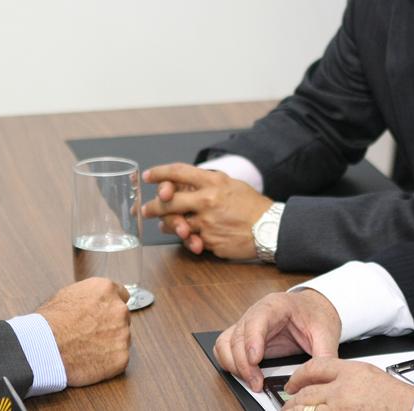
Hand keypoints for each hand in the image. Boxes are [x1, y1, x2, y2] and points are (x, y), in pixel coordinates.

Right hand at [36, 278, 130, 386]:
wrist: (45, 347)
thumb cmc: (50, 321)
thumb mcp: (67, 295)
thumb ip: (88, 297)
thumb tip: (91, 303)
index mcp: (106, 289)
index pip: (121, 294)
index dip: (110, 306)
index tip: (105, 314)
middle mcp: (119, 309)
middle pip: (122, 318)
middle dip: (110, 325)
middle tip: (90, 334)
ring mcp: (123, 334)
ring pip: (121, 339)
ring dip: (109, 344)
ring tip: (86, 348)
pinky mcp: (122, 357)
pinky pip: (119, 359)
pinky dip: (108, 362)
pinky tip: (90, 360)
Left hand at [141, 162, 271, 258]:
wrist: (270, 228)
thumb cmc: (250, 204)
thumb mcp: (230, 184)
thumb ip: (207, 182)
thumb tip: (183, 182)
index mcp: (212, 182)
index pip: (178, 172)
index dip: (159, 173)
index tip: (147, 176)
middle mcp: (207, 201)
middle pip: (169, 202)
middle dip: (152, 206)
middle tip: (144, 209)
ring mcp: (207, 223)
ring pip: (175, 224)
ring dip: (167, 225)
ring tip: (164, 224)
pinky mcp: (210, 241)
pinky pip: (190, 240)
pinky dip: (188, 239)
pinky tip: (188, 237)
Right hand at [214, 290, 340, 391]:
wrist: (313, 308)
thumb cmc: (315, 314)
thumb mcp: (326, 333)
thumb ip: (324, 354)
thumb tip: (319, 377)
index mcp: (275, 305)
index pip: (256, 319)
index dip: (252, 340)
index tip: (255, 360)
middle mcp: (255, 313)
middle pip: (238, 336)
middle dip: (244, 362)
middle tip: (257, 383)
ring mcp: (247, 324)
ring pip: (226, 342)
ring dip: (234, 364)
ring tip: (251, 381)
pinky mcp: (245, 336)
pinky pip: (225, 347)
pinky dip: (229, 362)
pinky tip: (244, 374)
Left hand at [284, 357, 413, 410]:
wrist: (410, 409)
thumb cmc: (390, 394)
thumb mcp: (363, 372)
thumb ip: (339, 375)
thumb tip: (318, 381)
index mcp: (347, 373)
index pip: (313, 368)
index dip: (297, 377)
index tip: (291, 384)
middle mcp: (342, 392)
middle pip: (306, 395)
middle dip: (292, 401)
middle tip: (286, 404)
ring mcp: (342, 408)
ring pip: (309, 410)